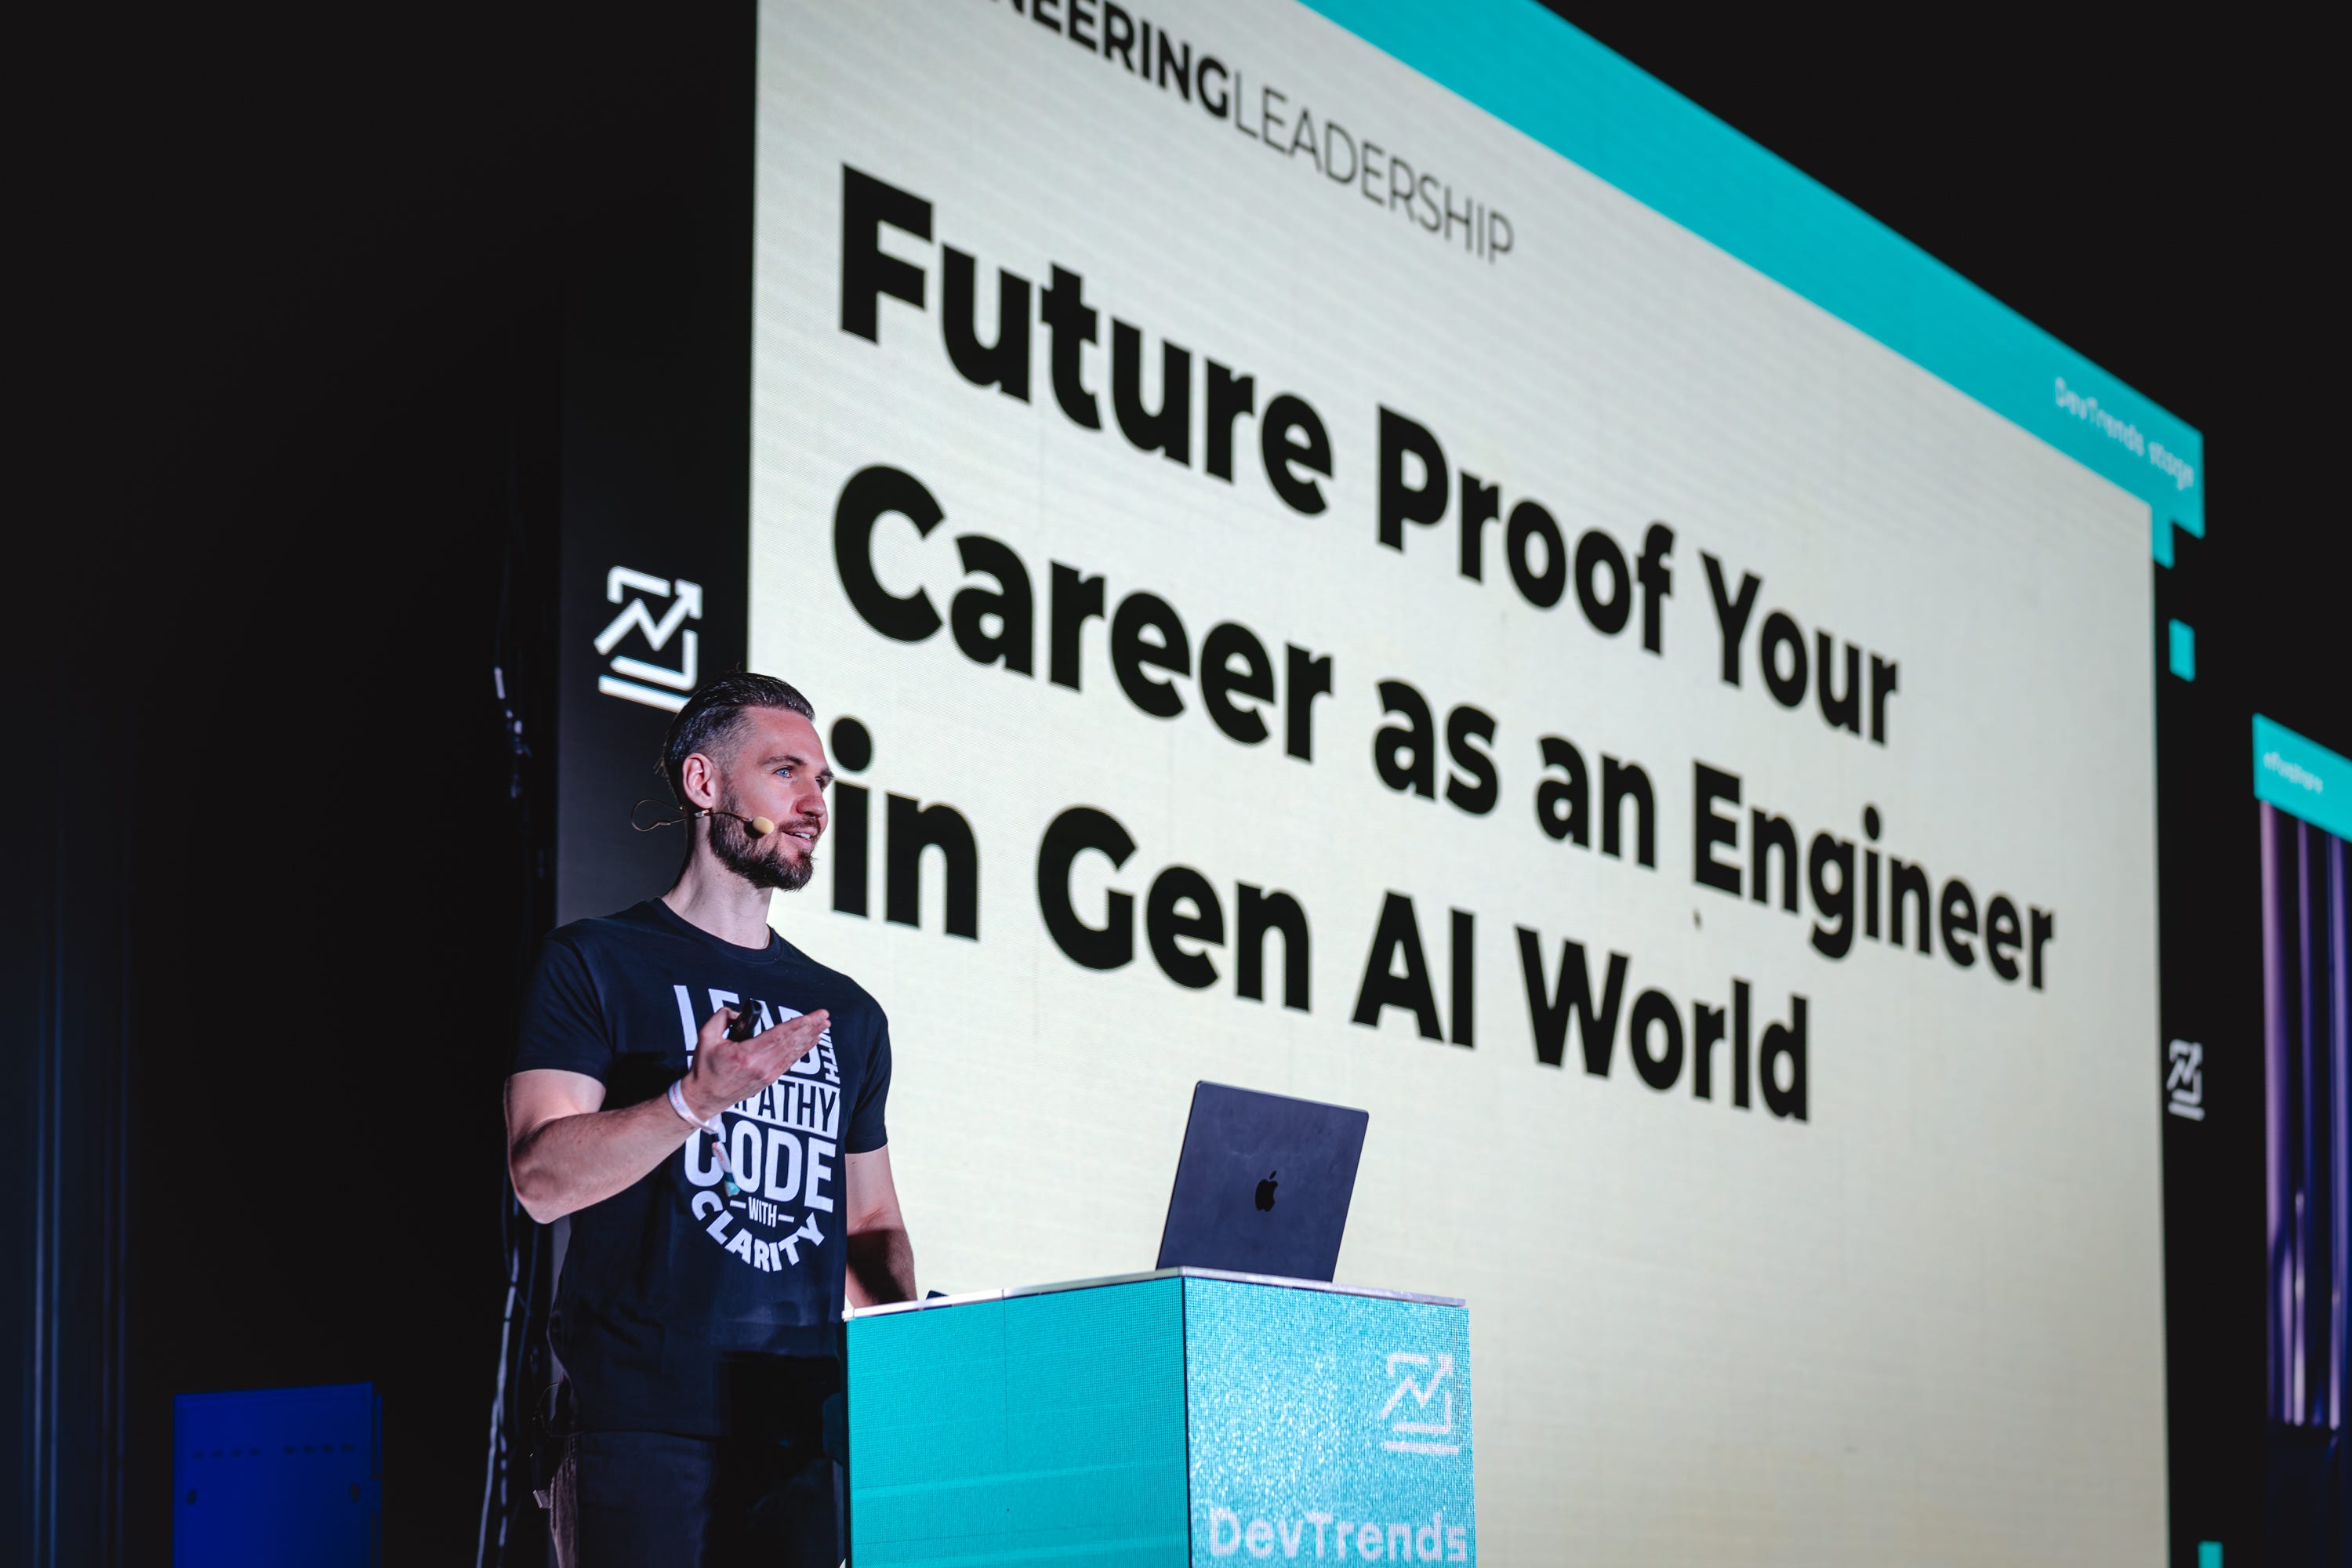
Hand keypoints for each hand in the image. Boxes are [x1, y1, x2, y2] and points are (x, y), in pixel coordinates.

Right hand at [681, 1006, 829, 1122]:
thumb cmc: (705, 1068)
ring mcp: (766, 1075)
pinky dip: (802, 1050)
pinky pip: (789, 1061)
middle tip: (824, 1016)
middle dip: (810, 1028)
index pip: (777, 1036)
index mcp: (745, 1055)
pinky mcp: (768, 1080)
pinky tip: (811, 1041)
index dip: (798, 1025)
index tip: (812, 1017)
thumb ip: (722, 1017)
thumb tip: (740, 1012)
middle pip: (790, 1043)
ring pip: (793, 1053)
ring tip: (824, 1026)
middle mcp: (760, 1066)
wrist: (704, 1097)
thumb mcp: (706, 1037)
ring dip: (810, 1038)